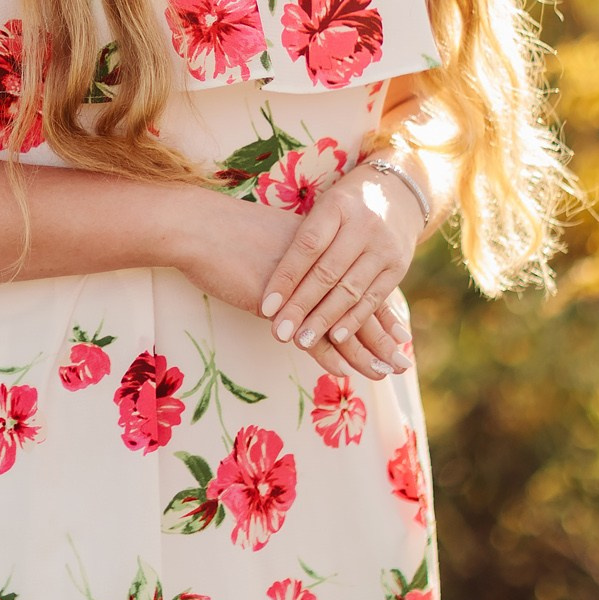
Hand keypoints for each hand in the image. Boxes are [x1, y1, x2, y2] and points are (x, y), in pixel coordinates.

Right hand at [169, 189, 415, 382]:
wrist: (196, 227)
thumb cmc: (221, 234)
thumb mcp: (266, 245)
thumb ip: (290, 262)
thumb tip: (297, 279)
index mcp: (319, 249)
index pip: (356, 282)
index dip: (378, 310)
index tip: (399, 331)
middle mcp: (319, 264)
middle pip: (359, 303)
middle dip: (382, 335)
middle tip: (403, 359)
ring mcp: (302, 284)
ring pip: (343, 322)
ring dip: (366, 351)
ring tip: (385, 372)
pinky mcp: (282, 303)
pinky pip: (312, 335)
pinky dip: (329, 354)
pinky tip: (342, 373)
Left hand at [256, 161, 420, 373]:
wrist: (398, 193)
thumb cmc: (344, 205)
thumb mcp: (322, 207)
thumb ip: (302, 239)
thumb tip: (270, 284)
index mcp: (337, 206)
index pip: (307, 246)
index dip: (286, 278)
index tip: (266, 307)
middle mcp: (364, 225)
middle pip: (327, 272)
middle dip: (301, 306)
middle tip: (280, 332)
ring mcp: (384, 247)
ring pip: (350, 289)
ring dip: (325, 319)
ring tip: (303, 341)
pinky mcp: (398, 267)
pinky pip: (374, 299)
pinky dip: (354, 320)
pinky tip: (336, 338)